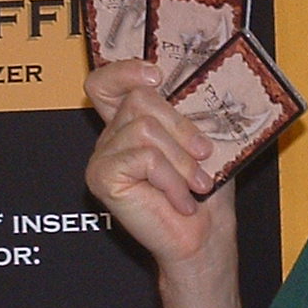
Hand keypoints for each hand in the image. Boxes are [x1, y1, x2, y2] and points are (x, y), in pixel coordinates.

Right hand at [84, 59, 233, 273]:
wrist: (204, 236)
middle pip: (140, 100)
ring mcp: (103, 156)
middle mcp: (111, 136)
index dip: (124, 71)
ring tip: (195, 186)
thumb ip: (187, 111)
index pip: (106, 83)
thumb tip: (194, 83)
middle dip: (181, 128)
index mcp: (131, 123)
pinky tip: (180, 200)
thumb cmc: (205, 191)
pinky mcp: (102, 177)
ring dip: (181, 161)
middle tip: (204, 157)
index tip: (156, 76)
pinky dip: (171, 179)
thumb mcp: (203, 140)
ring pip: (145, 129)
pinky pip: (144, 157)